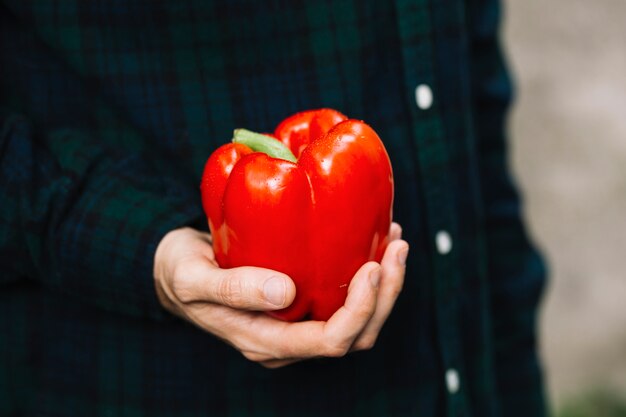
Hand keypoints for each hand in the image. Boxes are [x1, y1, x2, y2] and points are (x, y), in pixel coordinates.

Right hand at [153, 224, 407, 367]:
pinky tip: (374, 240)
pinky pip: (345, 299)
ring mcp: (297, 324)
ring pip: (358, 321)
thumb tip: (285, 293)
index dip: (360, 309)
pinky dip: (368, 275)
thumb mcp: (194, 278)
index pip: (330, 341)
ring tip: (395, 241)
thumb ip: (234, 289)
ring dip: (385, 285)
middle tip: (396, 247)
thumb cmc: (180, 272)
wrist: (174, 270)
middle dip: (385, 295)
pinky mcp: (301, 303)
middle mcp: (288, 341)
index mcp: (265, 342)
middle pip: (355, 335)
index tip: (373, 265)